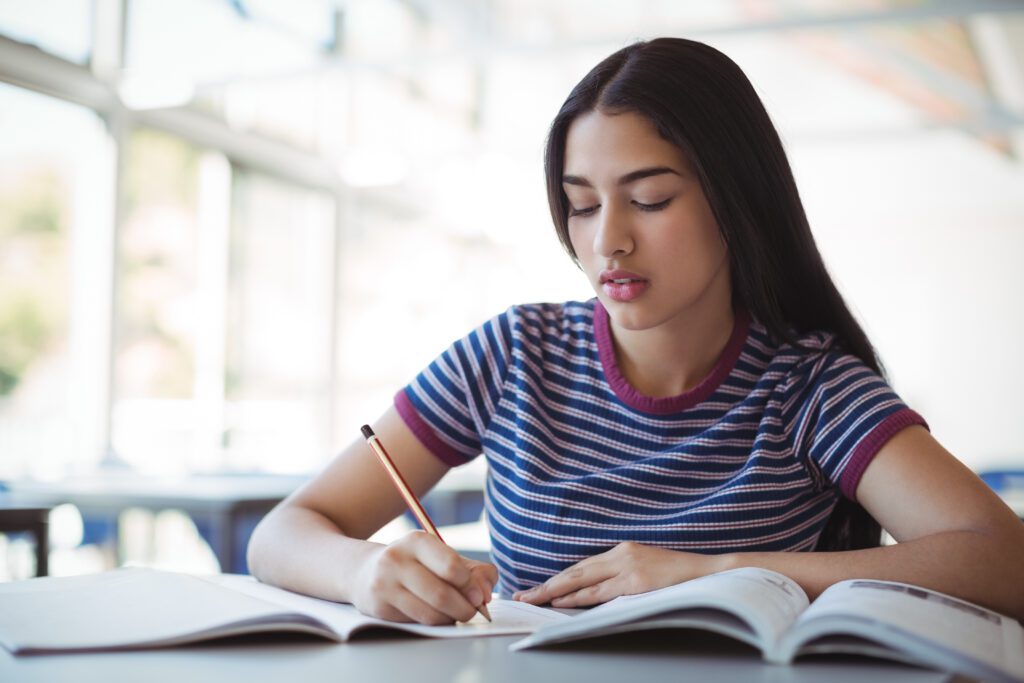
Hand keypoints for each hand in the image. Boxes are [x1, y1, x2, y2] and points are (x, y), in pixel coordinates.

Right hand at [351, 530, 497, 624]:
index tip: (480, 597)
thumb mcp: (441, 556)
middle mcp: (397, 559)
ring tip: (454, 613)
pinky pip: (418, 622)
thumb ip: (474, 571)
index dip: (471, 586)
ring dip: (451, 619)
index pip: (451, 567)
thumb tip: (485, 594)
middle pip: (442, 594)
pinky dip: (434, 623)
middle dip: (465, 608)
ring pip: (430, 614)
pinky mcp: (380, 608)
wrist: (366, 572)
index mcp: (417, 541)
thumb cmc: (415, 564)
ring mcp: (385, 584)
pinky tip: (434, 614)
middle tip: (473, 611)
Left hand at [512, 542, 725, 607]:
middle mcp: (621, 555)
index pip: (582, 567)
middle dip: (545, 586)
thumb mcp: (646, 569)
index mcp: (622, 550)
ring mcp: (628, 567)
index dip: (557, 579)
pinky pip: (600, 592)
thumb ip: (622, 576)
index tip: (536, 589)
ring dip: (553, 592)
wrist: (709, 571)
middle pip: (574, 572)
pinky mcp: (636, 581)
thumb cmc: (679, 575)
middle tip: (521, 596)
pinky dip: (578, 598)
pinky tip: (561, 603)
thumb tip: (597, 591)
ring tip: (531, 601)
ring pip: (582, 581)